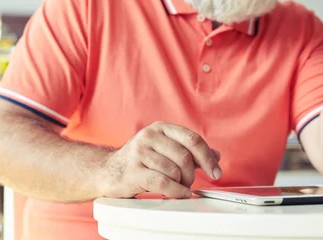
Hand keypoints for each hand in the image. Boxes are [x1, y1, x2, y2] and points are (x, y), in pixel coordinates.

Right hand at [100, 121, 221, 198]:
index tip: (216, 171)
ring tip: (176, 186)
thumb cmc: (138, 161)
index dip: (207, 157)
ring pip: (174, 170)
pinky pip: (163, 182)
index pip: (192, 139)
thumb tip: (216, 155)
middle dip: (192, 174)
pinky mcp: (132, 171)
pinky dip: (176, 191)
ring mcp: (139, 153)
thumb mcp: (164, 150)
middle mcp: (149, 136)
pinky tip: (178, 193)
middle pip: (185, 156)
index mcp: (160, 128)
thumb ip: (189, 151)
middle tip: (190, 182)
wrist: (106, 171)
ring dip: (181, 184)